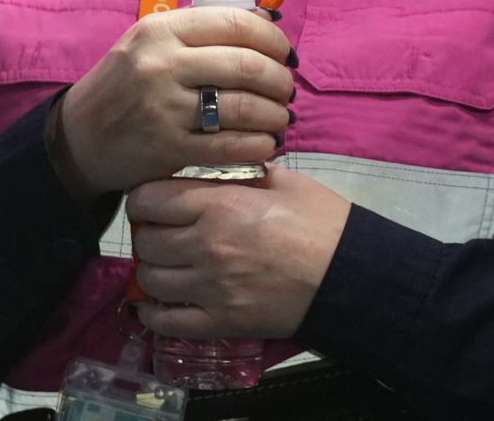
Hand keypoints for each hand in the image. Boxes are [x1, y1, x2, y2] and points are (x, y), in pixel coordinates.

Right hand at [48, 5, 294, 198]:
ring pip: (243, 107)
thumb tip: (266, 22)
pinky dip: (258, 145)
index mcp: (161, 30)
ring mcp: (164, 110)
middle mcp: (162, 66)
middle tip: (286, 87)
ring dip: (275, 113)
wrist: (80, 136)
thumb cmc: (126, 82)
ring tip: (281, 116)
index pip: (234, 23)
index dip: (272, 38)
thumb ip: (201, 29)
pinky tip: (266, 143)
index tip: (284, 52)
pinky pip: (228, 147)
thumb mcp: (151, 41)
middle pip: (247, 66)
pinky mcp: (168, 149)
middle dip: (280, 78)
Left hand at [129, 166, 353, 340]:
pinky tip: (153, 306)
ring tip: (165, 265)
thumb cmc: (321, 222)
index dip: (145, 198)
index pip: (150, 199)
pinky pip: (167, 322)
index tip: (153, 200)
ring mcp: (209, 288)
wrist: (348, 274)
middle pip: (146, 241)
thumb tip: (224, 171)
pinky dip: (153, 315)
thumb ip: (246, 174)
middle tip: (162, 232)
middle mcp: (205, 245)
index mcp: (219, 205)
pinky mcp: (219, 321)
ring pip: (150, 280)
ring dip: (151, 271)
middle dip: (149, 234)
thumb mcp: (285, 181)